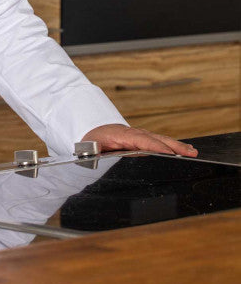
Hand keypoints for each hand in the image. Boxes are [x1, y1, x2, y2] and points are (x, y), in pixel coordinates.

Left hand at [82, 124, 197, 157]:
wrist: (92, 130)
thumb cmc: (92, 141)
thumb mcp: (90, 147)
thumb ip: (93, 151)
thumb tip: (95, 151)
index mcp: (122, 135)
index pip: (142, 141)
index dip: (156, 147)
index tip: (170, 153)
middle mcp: (134, 134)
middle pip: (157, 139)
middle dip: (174, 146)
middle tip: (191, 153)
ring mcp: (139, 136)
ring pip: (160, 140)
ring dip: (177, 145)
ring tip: (192, 151)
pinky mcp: (142, 139)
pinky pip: (158, 141)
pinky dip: (171, 145)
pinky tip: (182, 150)